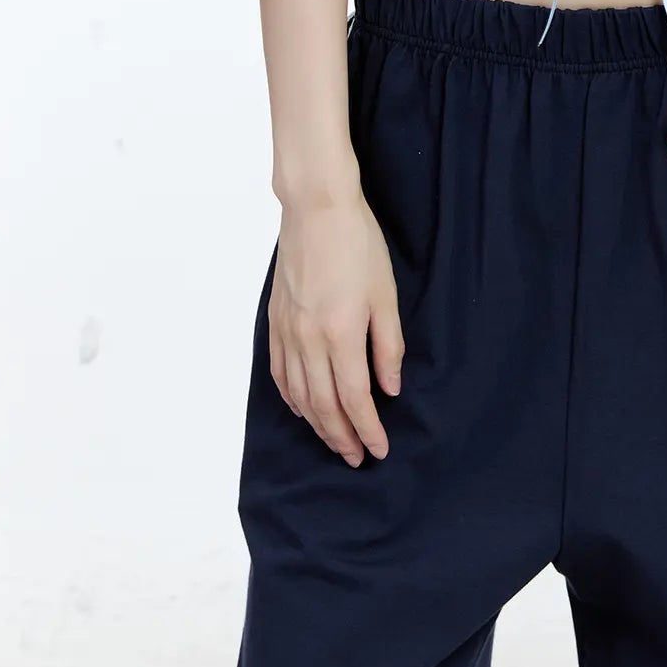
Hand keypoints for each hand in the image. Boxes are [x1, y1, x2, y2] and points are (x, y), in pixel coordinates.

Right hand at [268, 189, 404, 466]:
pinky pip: (281, 372)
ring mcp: (288, 332)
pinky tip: (303, 407)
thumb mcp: (385, 294)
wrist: (316, 209)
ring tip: (334, 440)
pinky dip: (292, 398)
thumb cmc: (358, 244)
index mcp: (341, 334)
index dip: (367, 429)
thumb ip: (387, 345)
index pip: (354, 399)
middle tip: (356, 458)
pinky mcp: (276, 321)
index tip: (378, 450)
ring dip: (317, 424)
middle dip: (342, 437)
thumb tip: (390, 388)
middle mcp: (309, 340)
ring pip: (300, 395)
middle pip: (324, 405)